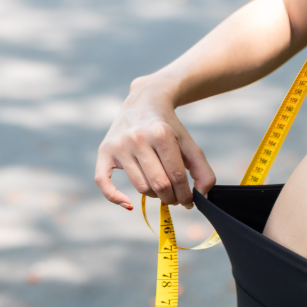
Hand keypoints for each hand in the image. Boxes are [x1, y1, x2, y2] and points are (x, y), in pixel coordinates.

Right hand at [94, 76, 215, 210]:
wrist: (144, 102)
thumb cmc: (168, 127)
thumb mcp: (189, 144)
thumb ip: (203, 170)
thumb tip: (203, 197)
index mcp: (161, 134)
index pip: (176, 176)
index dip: (186, 194)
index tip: (189, 201)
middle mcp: (137, 138)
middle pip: (158, 184)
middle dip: (171, 198)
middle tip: (176, 198)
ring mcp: (119, 144)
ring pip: (140, 187)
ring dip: (154, 196)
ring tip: (161, 189)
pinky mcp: (104, 151)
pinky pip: (103, 181)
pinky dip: (115, 197)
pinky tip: (129, 204)